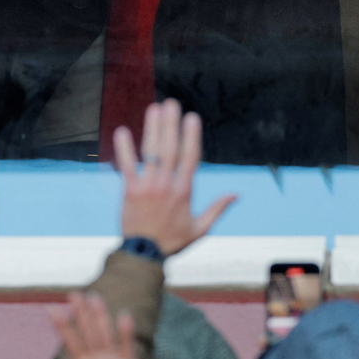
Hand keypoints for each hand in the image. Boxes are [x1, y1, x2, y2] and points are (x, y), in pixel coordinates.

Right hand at [50, 292, 143, 358]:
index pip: (71, 342)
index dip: (61, 326)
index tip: (52, 309)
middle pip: (87, 333)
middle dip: (80, 313)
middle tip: (74, 294)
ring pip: (103, 335)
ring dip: (99, 315)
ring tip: (94, 297)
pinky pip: (127, 345)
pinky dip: (126, 331)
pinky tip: (124, 314)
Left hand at [114, 99, 235, 257]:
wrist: (144, 255)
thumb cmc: (172, 241)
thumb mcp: (200, 229)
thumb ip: (218, 209)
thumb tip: (236, 194)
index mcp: (184, 191)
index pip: (190, 157)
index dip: (191, 136)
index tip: (192, 118)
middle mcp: (166, 185)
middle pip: (170, 148)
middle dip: (171, 124)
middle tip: (171, 103)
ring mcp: (147, 186)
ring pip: (151, 152)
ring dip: (153, 129)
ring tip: (154, 108)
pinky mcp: (129, 190)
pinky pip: (127, 166)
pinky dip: (124, 149)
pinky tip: (122, 131)